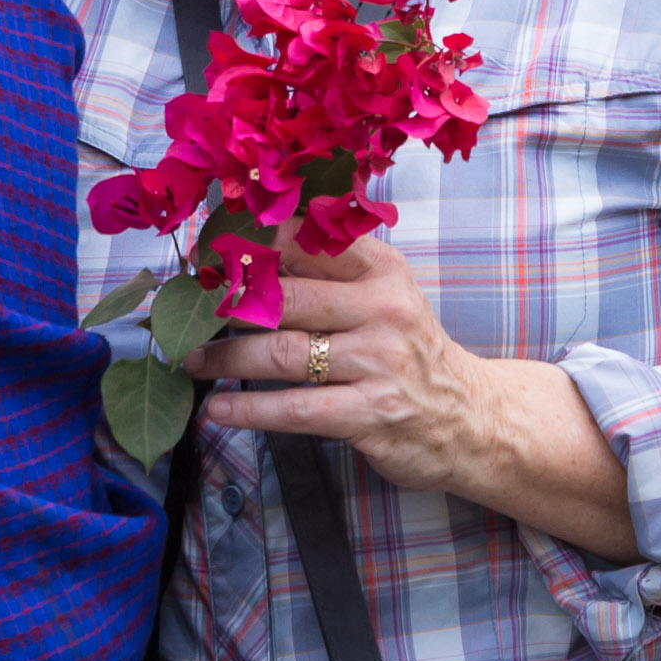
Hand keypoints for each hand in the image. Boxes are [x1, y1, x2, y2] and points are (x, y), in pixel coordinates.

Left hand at [183, 230, 490, 493]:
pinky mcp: (371, 414)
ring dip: (227, 358)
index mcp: (382, 269)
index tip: (211, 249)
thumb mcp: (384, 294)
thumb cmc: (409, 349)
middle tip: (188, 309)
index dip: (253, 243)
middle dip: (229, 303)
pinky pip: (295, 409)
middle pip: (286, 297)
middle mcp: (383, 309)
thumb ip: (328, 270)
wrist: (472, 419)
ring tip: (192, 360)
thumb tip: (251, 246)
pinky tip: (218, 409)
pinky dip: (249, 410)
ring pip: (283, 353)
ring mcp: (378, 363)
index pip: (309, 241)